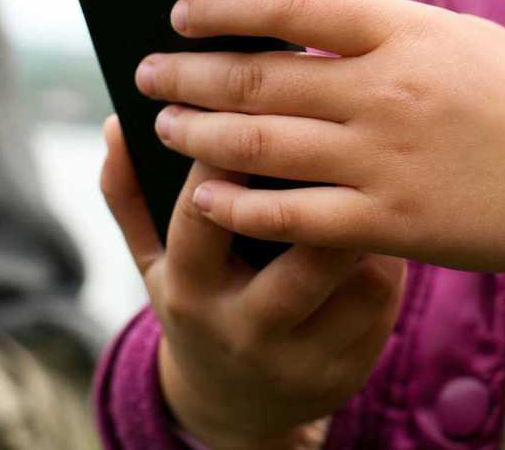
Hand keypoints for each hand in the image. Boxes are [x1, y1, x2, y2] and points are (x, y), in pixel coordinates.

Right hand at [100, 117, 405, 448]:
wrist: (238, 405)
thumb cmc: (200, 301)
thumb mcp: (154, 262)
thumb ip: (131, 195)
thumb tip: (114, 124)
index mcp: (190, 290)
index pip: (206, 216)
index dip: (229, 155)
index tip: (255, 99)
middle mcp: (245, 329)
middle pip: (303, 257)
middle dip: (330, 196)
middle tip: (344, 138)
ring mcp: (302, 357)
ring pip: (358, 279)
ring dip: (370, 227)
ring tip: (372, 183)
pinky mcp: (348, 370)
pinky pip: (385, 301)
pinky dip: (389, 259)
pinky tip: (385, 231)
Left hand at [135, 0, 504, 297]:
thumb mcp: (461, 42)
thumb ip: (384, 34)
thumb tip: (300, 30)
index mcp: (407, 33)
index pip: (291, 2)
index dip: (224, 4)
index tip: (183, 12)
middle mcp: (388, 90)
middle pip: (259, 75)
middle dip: (189, 73)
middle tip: (148, 73)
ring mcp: (385, 159)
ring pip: (262, 144)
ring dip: (199, 133)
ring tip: (163, 126)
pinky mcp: (390, 223)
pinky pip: (291, 215)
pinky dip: (239, 204)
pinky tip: (204, 196)